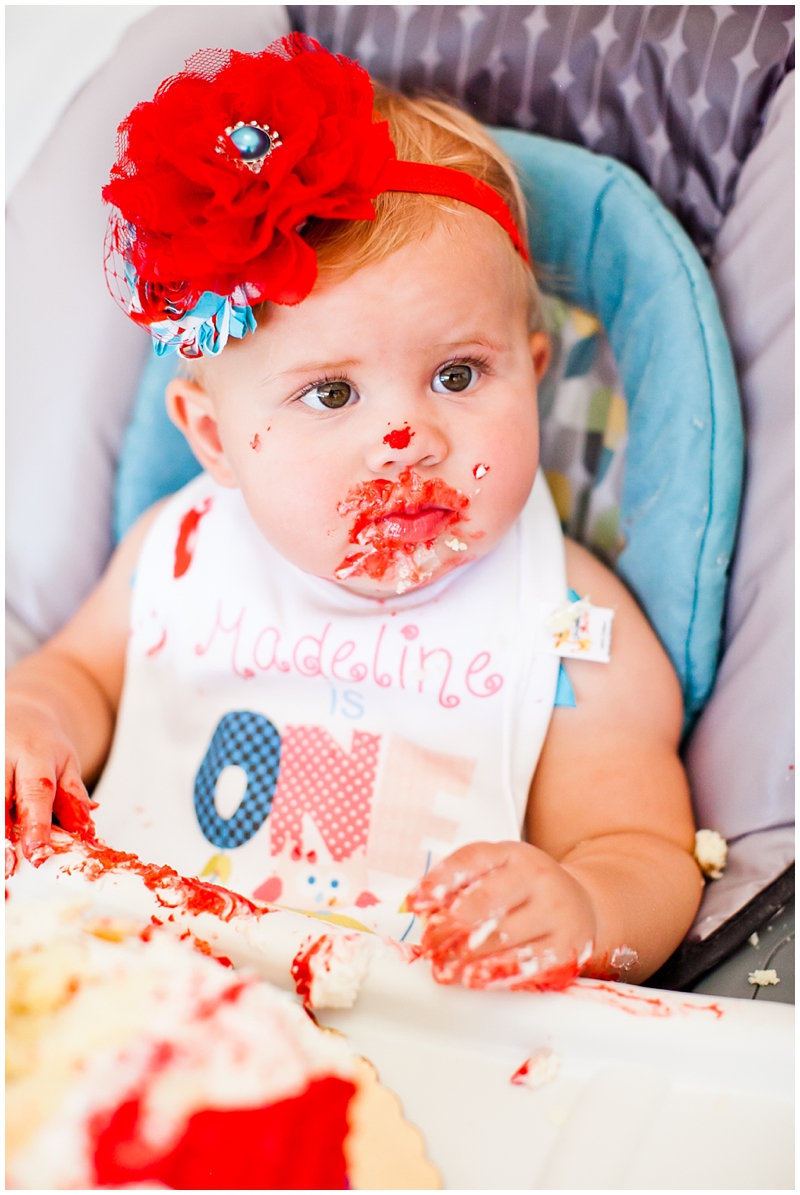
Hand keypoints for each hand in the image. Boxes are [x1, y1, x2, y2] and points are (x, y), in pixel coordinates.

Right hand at [5, 696, 95, 867]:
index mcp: (34, 754)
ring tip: (2, 863)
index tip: (37, 853)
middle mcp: (3, 757)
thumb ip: (73, 798)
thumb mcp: (67, 765)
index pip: (36, 792)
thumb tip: (83, 833)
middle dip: (2, 835)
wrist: (20, 714)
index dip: (36, 824)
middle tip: (7, 867)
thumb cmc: (44, 747)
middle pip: (0, 799)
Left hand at [406, 841, 596, 989]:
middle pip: (485, 901)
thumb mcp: (496, 870)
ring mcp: (555, 911)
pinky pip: (528, 964)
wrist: (582, 903)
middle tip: (430, 945)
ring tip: (444, 967)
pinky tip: (476, 978)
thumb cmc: (526, 889)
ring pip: (503, 936)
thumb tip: (422, 905)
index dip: (439, 881)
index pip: (471, 860)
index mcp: (513, 853)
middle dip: (449, 927)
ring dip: (466, 956)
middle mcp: (537, 877)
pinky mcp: (567, 946)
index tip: (416, 903)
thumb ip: (459, 882)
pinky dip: (496, 974)